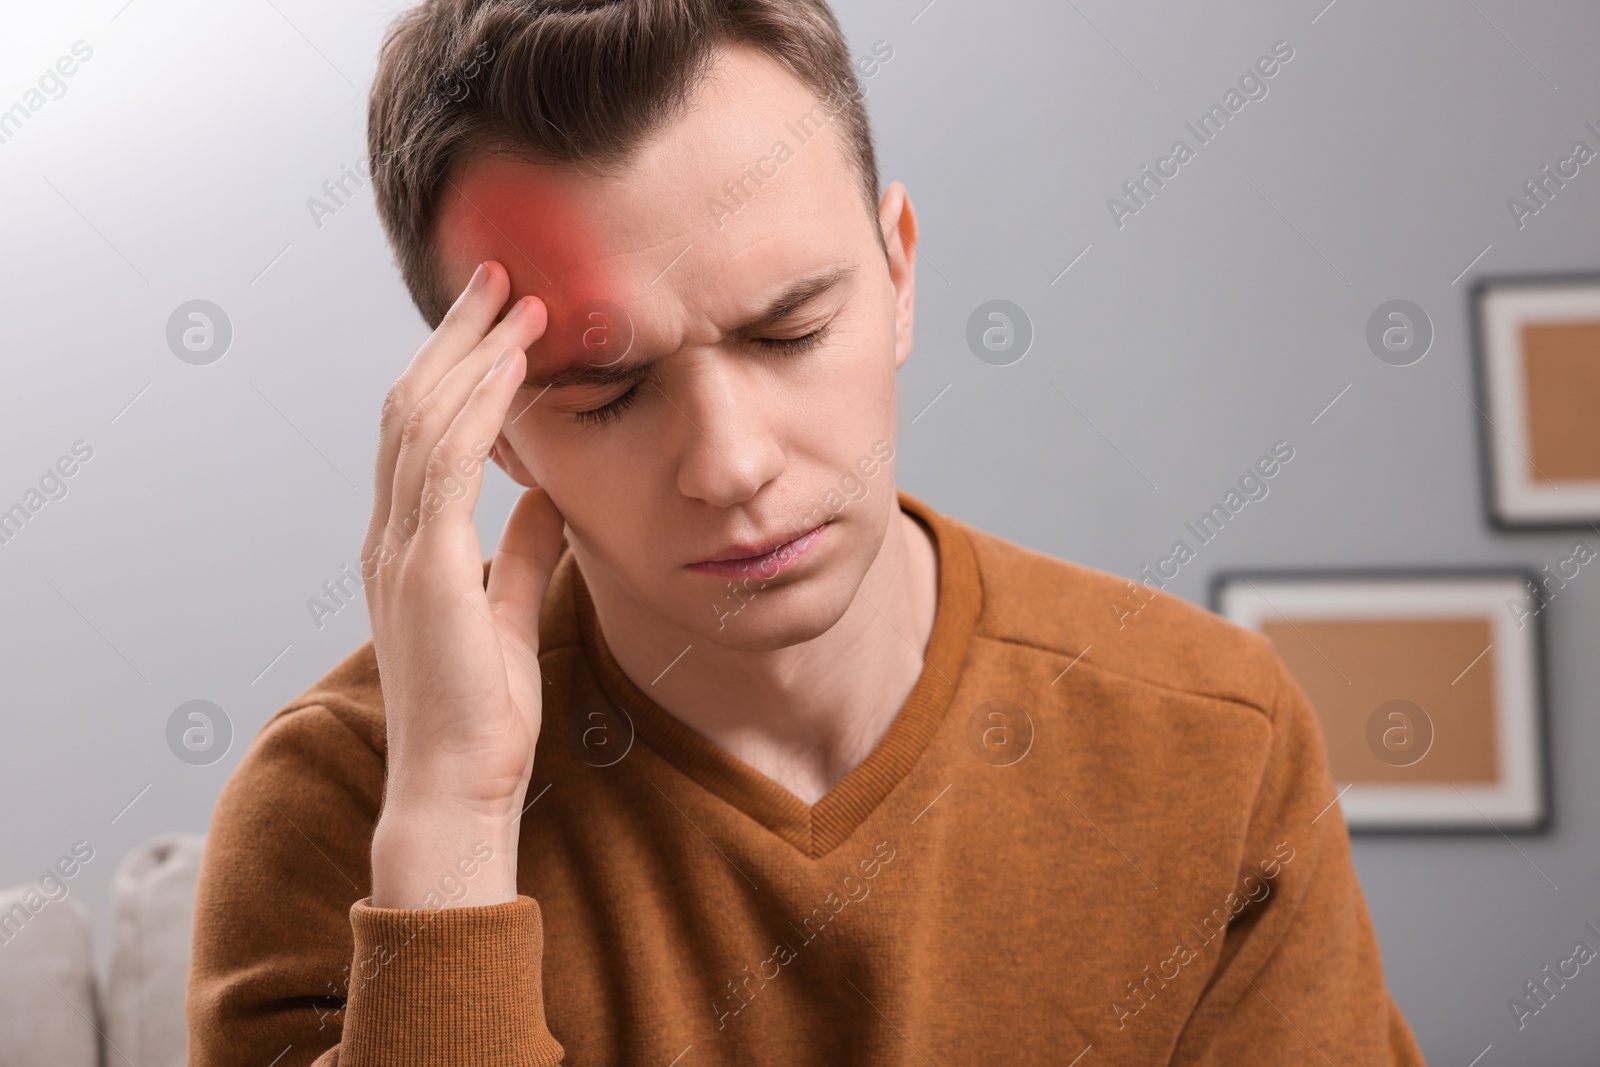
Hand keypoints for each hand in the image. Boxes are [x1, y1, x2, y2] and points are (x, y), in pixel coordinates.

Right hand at [362, 261, 563, 907]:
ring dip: (470, 352)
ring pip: (421, 418)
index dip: (455, 369)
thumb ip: (522, 550)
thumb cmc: (481, 715)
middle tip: (500, 279)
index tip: (499, 321)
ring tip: (514, 299)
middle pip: (411, 406)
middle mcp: (390, 536)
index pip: (419, 432)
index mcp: (406, 546)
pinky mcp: (425, 567)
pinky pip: (444, 460)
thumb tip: (547, 494)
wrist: (456, 789)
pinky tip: (511, 363)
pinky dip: (475, 402)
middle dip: (456, 337)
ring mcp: (399, 549)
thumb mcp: (509, 611)